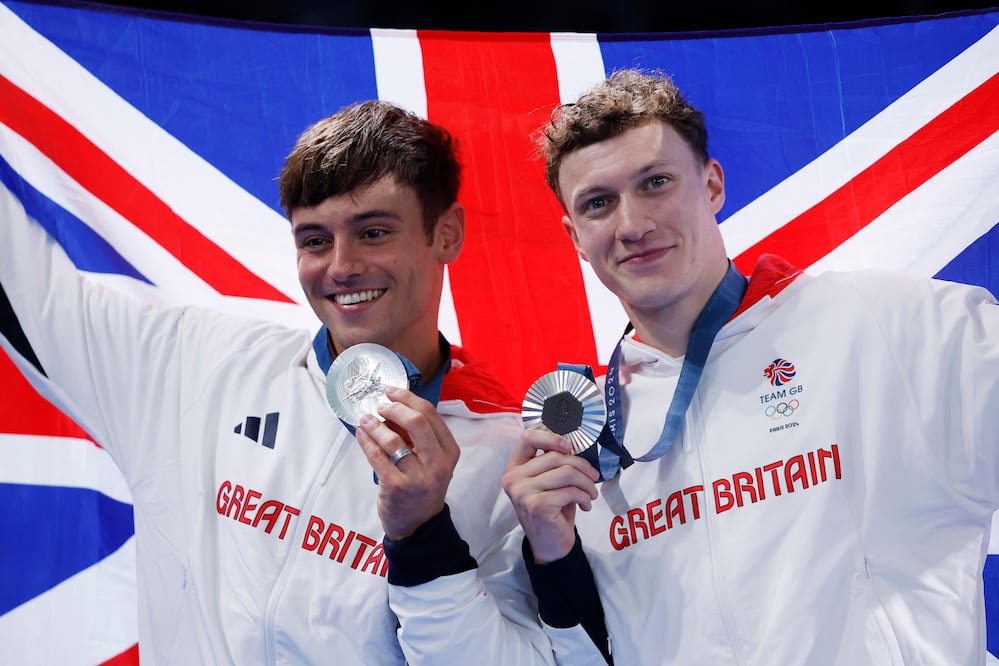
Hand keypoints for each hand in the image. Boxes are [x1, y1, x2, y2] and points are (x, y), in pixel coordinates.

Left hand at [355, 386, 458, 540]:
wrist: (418, 525)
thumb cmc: (422, 486)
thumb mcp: (432, 460)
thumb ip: (419, 435)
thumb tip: (394, 404)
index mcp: (450, 451)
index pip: (430, 414)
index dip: (408, 398)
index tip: (391, 392)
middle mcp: (438, 463)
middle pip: (416, 421)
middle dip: (393, 407)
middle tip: (379, 405)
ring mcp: (418, 477)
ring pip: (393, 439)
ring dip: (375, 425)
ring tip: (365, 419)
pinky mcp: (397, 487)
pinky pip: (377, 456)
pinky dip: (366, 441)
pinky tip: (361, 434)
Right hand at [502, 427, 599, 563]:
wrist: (549, 545)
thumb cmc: (553, 509)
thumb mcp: (551, 482)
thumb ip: (555, 463)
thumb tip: (577, 443)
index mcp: (515, 467)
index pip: (528, 438)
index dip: (552, 436)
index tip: (571, 446)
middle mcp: (514, 478)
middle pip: (556, 456)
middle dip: (582, 466)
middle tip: (593, 477)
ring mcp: (523, 492)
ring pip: (567, 472)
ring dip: (587, 483)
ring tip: (591, 493)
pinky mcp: (537, 505)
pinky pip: (570, 491)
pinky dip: (584, 497)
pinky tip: (586, 505)